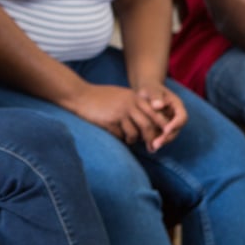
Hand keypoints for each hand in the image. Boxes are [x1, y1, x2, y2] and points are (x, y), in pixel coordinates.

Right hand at [66, 82, 181, 149]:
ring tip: (130, 141)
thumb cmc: (101, 97)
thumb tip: (150, 121)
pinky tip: (117, 135)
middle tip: (153, 148)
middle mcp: (130, 103)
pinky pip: (121, 135)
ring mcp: (120, 112)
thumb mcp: (122, 96)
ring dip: (134, 140)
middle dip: (152, 139)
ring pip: (135, 133)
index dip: (161, 125)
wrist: (80, 95)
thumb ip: (136, 104)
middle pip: (148, 125)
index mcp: (135, 97)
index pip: (155, 112)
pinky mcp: (110, 121)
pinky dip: (121, 138)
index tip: (164, 136)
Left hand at [132, 82, 186, 150]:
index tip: (166, 130)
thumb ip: (155, 96)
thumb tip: (158, 106)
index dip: (175, 125)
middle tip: (156, 144)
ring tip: (151, 147)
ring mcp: (170, 122)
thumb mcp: (151, 89)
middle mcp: (176, 116)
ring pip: (170, 135)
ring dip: (162, 142)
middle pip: (177, 129)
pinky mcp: (163, 128)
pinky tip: (148, 146)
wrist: (145, 91)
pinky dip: (156, 141)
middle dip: (167, 137)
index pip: (182, 117)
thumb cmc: (148, 88)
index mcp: (177, 105)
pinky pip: (162, 136)